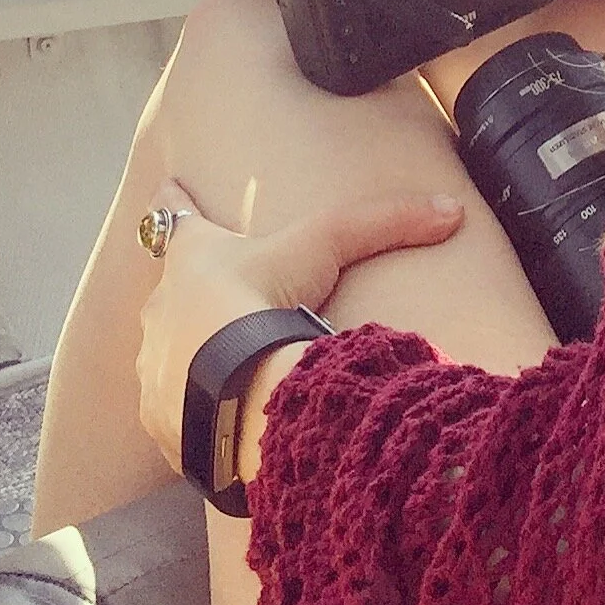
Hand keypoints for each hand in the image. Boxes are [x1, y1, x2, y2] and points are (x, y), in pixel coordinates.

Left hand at [134, 173, 464, 470]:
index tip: (167, 186)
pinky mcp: (159, 418)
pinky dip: (190, 409)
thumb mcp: (325, 245)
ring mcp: (153, 367)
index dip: (174, 199)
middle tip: (204, 296)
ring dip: (184, 356)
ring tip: (213, 368)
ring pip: (162, 353)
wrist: (230, 387)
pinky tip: (214, 418)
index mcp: (192, 256)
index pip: (175, 215)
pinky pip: (171, 410)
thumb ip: (386, 222)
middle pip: (167, 290)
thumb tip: (451, 208)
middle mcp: (162, 308)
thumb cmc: (264, 299)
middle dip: (184, 292)